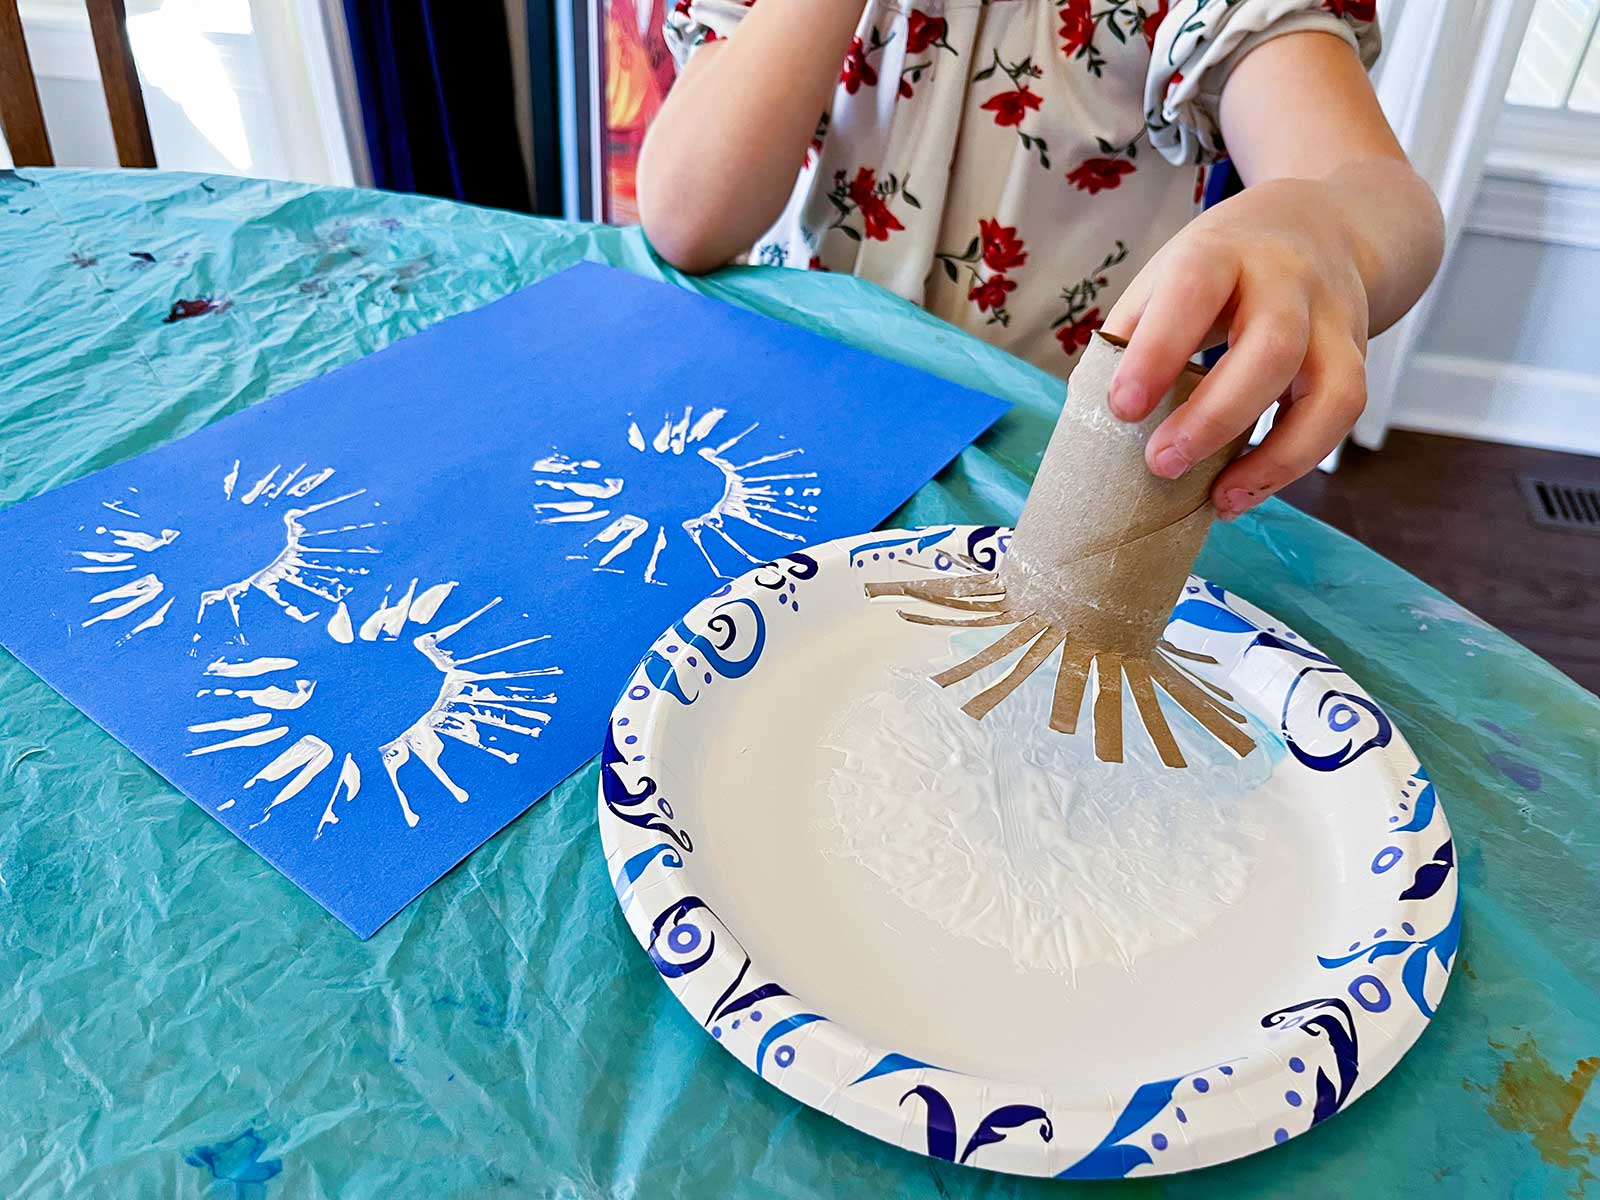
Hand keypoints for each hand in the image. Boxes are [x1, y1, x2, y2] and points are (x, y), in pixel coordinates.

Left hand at [1101, 177, 1370, 519]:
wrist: (1327, 225)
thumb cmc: (1227, 263)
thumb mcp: (1171, 272)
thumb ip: (1133, 332)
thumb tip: (1088, 412)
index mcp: (1223, 251)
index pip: (1194, 291)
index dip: (1158, 351)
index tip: (1122, 408)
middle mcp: (1289, 281)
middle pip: (1273, 345)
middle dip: (1216, 416)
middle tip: (1161, 464)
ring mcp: (1333, 320)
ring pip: (1330, 390)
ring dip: (1275, 457)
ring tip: (1220, 499)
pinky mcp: (1356, 358)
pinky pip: (1339, 416)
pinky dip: (1294, 462)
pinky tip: (1245, 489)